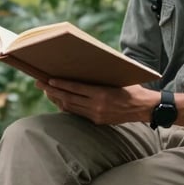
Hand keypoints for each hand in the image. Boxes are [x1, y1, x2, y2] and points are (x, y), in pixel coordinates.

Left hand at [35, 79, 158, 124]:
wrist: (144, 108)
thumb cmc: (131, 87)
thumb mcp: (116, 78)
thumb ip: (100, 74)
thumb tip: (85, 63)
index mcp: (102, 94)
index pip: (75, 89)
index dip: (61, 85)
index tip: (49, 80)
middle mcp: (97, 106)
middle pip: (69, 99)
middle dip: (52, 91)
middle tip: (40, 83)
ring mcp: (96, 115)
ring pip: (70, 108)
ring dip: (57, 99)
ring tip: (47, 90)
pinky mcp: (97, 121)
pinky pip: (77, 113)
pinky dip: (66, 106)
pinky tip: (60, 100)